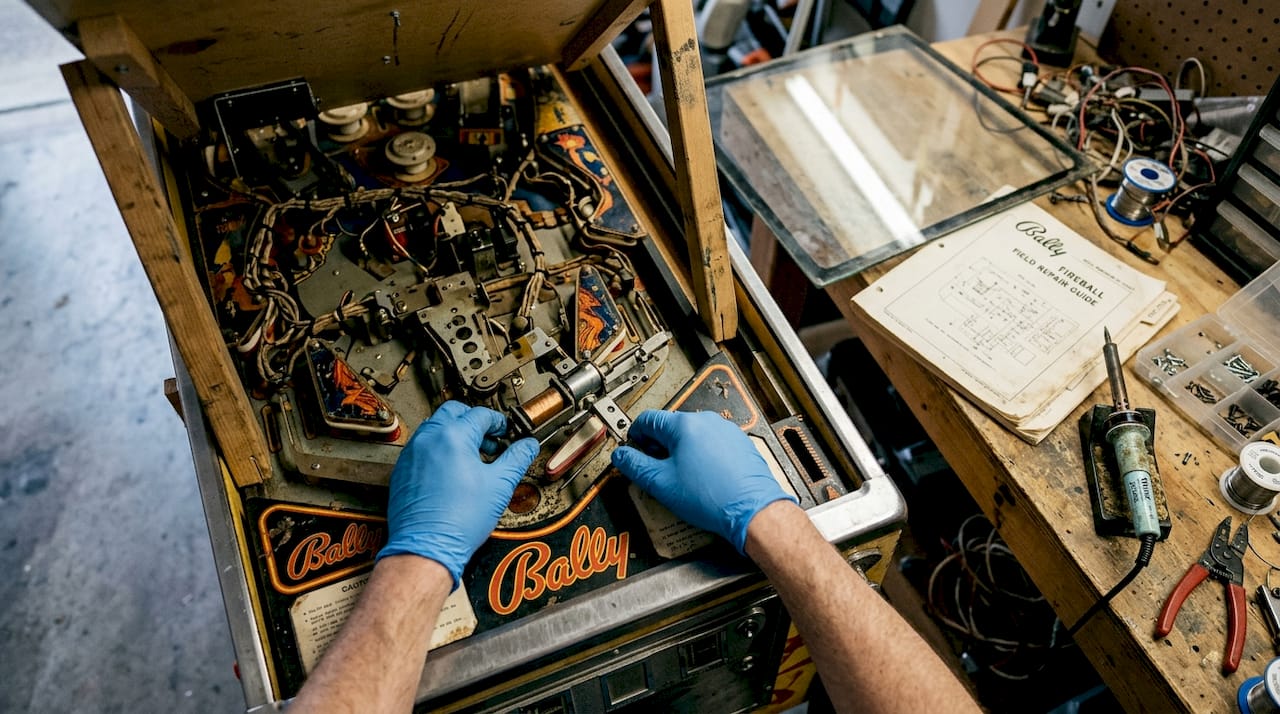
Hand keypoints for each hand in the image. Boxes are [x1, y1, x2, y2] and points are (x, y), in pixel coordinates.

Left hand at [378, 401, 538, 588]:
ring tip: (471, 456)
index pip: (479, 415)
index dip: (497, 421)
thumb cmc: (459, 520)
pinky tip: (451, 471)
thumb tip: (527, 446)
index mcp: (453, 436)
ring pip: (434, 428)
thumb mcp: (499, 485)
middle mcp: (428, 439)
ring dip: (454, 434)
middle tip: (488, 439)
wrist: (427, 547)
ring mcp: (412, 454)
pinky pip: (421, 448)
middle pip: (453, 412)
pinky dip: (438, 450)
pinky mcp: (402, 471)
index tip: (504, 431)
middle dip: (473, 421)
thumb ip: (516, 459)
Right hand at [611, 410, 795, 552]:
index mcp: (684, 425)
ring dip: (681, 452)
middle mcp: (707, 421)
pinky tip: (703, 478)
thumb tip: (621, 456)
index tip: (633, 449)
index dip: (635, 436)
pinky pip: (712, 444)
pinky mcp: (740, 444)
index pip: (647, 420)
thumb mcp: (661, 483)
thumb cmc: (712, 497)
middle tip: (655, 469)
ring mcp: (726, 431)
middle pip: (671, 427)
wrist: (752, 510)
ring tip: (681, 478)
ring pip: (693, 436)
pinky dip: (702, 457)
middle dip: (658, 446)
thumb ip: (635, 466)